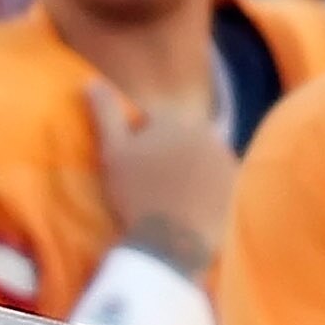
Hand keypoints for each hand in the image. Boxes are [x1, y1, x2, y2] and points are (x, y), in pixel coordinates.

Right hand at [88, 82, 235, 279]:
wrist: (170, 242)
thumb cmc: (136, 196)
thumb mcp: (112, 153)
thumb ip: (105, 114)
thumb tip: (89, 82)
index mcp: (172, 120)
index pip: (153, 121)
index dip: (139, 142)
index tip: (132, 169)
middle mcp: (203, 129)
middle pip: (180, 137)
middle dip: (168, 152)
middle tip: (151, 187)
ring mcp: (222, 156)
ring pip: (200, 156)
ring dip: (189, 169)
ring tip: (172, 199)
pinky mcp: (235, 182)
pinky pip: (217, 178)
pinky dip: (207, 187)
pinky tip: (192, 206)